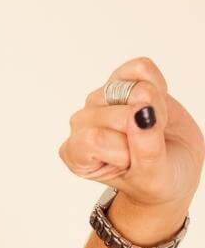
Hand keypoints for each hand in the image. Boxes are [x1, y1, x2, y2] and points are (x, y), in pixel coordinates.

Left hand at [59, 56, 203, 210]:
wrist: (172, 165)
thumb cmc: (154, 178)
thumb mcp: (152, 175)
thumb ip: (146, 148)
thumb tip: (143, 109)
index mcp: (76, 154)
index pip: (95, 139)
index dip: (125, 149)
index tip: (133, 162)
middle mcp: (81, 125)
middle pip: (115, 113)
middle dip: (144, 128)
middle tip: (150, 143)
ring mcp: (98, 101)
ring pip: (129, 89)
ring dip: (154, 107)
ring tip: (154, 126)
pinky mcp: (121, 80)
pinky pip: (141, 68)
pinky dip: (158, 84)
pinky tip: (155, 104)